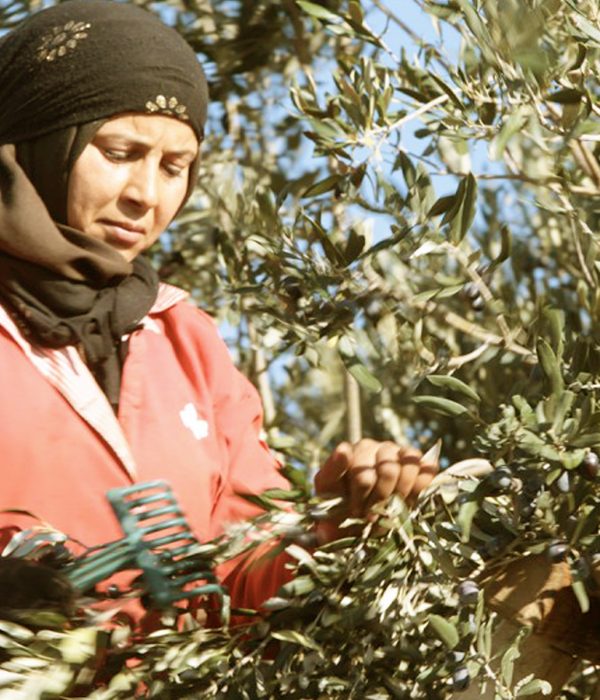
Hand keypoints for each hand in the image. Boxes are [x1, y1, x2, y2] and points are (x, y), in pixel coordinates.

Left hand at [313, 439, 438, 542]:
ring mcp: (398, 453)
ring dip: (402, 493)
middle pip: (389, 471)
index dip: (362, 497)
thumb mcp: (327, 488)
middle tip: (372, 516)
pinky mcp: (415, 462)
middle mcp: (377, 447)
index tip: (356, 512)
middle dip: (381, 499)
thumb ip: (332, 470)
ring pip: (410, 465)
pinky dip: (422, 484)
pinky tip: (412, 498)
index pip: (364, 473)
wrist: (355, 518)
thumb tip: (344, 449)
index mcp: (354, 450)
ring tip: (391, 509)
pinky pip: (426, 467)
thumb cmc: (338, 503)